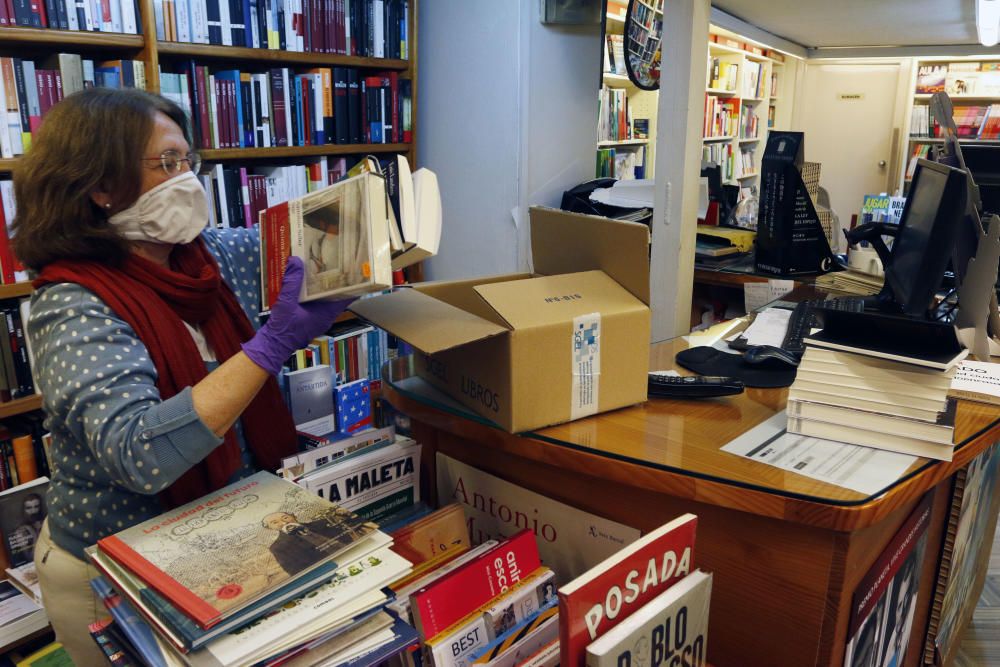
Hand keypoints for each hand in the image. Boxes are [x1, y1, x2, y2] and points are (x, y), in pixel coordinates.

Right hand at [242, 257, 351, 374]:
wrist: (272, 346)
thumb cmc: (283, 328)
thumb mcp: (286, 302)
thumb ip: (291, 282)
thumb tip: (296, 260)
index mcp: (326, 314)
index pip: (347, 297)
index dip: (352, 284)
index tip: (355, 269)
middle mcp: (325, 316)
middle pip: (336, 296)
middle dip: (336, 280)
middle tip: (338, 262)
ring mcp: (317, 318)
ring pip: (325, 299)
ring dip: (323, 285)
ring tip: (323, 267)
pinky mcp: (308, 318)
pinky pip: (315, 302)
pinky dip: (313, 292)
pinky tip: (306, 281)